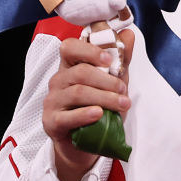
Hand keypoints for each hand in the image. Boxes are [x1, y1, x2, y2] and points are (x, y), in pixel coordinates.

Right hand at [43, 31, 133, 180]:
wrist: (85, 146)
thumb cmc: (98, 112)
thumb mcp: (112, 85)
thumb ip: (120, 61)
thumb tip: (129, 34)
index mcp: (69, 67)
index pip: (69, 48)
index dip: (89, 50)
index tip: (109, 59)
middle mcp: (58, 81)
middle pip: (80, 72)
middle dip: (107, 80)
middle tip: (125, 91)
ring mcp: (52, 101)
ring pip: (78, 92)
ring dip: (104, 98)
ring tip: (123, 104)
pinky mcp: (51, 122)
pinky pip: (68, 116)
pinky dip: (85, 114)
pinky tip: (99, 115)